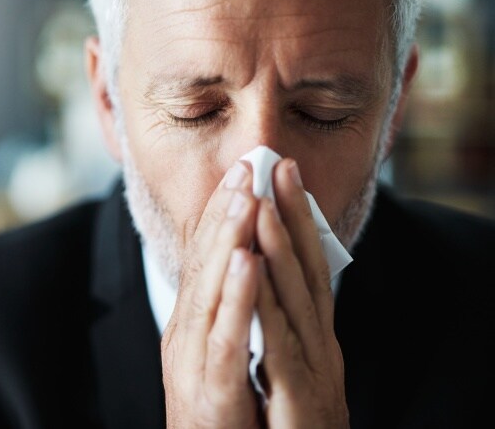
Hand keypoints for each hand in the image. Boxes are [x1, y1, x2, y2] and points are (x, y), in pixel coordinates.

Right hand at [161, 161, 261, 428]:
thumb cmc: (224, 411)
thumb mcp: (224, 350)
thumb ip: (230, 309)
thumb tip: (245, 263)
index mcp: (193, 322)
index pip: (207, 256)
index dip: (223, 212)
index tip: (243, 172)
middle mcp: (186, 334)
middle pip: (205, 264)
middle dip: (225, 212)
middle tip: (245, 167)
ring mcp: (192, 363)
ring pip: (210, 292)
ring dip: (227, 241)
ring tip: (245, 198)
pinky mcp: (208, 395)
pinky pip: (225, 340)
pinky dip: (235, 299)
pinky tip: (247, 262)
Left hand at [255, 159, 348, 427]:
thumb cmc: (292, 416)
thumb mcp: (291, 359)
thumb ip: (284, 318)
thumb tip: (268, 271)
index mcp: (313, 331)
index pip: (306, 263)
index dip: (295, 217)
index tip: (280, 172)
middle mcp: (319, 341)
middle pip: (304, 269)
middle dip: (290, 215)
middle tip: (276, 165)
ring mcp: (313, 368)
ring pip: (293, 299)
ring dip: (277, 248)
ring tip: (259, 201)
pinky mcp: (297, 398)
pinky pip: (277, 347)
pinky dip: (264, 307)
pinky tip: (250, 269)